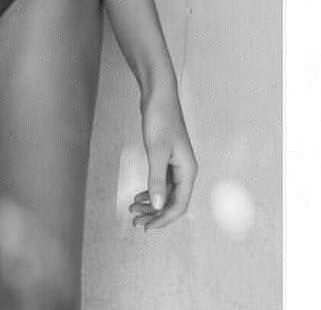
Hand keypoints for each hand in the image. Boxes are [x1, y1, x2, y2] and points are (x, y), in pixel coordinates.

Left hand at [130, 87, 196, 230]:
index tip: (145, 227)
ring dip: (150, 204)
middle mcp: (185, 170)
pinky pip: (161, 182)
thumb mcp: (156, 150)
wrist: (158, 95)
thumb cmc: (160, 119)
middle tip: (135, 222)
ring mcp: (176, 164)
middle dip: (154, 215)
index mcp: (188, 171)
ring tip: (132, 210)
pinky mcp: (166, 158)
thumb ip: (156, 179)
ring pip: (165, 193)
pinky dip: (150, 191)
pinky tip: (138, 197)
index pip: (178, 205)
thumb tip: (157, 206)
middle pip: (172, 202)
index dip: (162, 219)